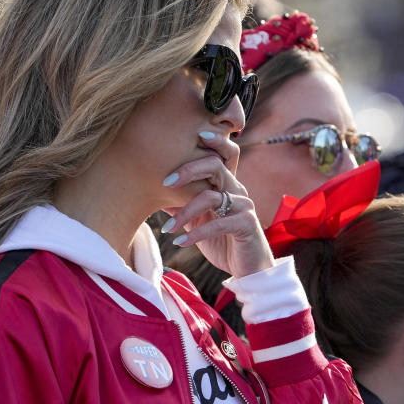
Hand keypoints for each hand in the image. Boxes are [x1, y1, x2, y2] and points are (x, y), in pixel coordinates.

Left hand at [160, 132, 274, 277]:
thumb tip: (156, 191)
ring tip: (168, 228)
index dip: (214, 141)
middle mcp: (238, 190)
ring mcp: (244, 206)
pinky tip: (180, 242)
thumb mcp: (198, 220)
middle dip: (189, 169)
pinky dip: (196, 233)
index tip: (196, 134)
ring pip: (211, 196)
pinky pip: (218, 223)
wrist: (248, 269)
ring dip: (184, 212)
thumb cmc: (223, 243)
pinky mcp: (246, 225)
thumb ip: (183, 204)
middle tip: (166, 182)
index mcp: (227, 185)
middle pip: (215, 166)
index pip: (223, 155)